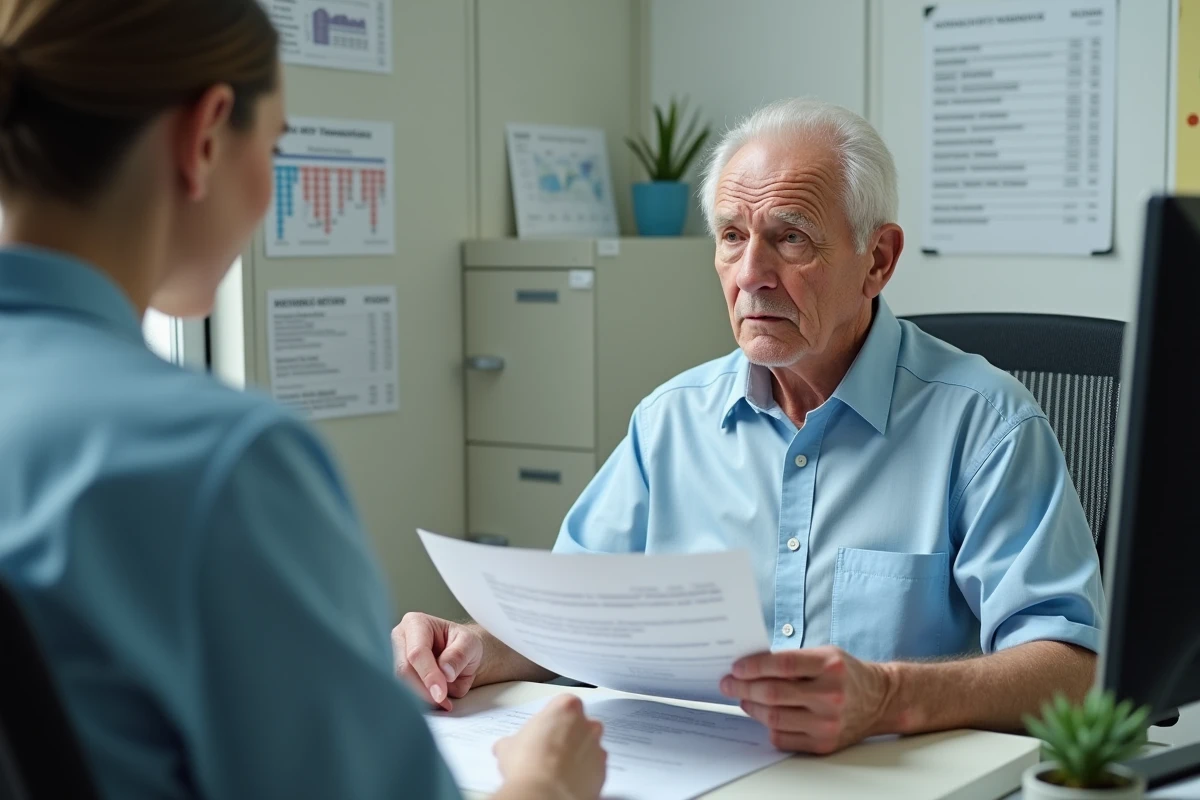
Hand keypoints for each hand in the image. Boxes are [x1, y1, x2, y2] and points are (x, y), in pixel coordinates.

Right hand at [392, 612, 483, 709]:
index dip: (428, 675)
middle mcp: (399, 639)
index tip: (440, 693)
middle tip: (443, 701)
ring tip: (443, 702)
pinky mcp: (395, 676)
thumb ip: (459, 655)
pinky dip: (420, 703)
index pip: (416, 652)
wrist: (461, 655)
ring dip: (422, 698)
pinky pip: (403, 694)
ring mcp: (394, 658)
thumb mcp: (470, 644)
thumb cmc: (463, 644)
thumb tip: (445, 672)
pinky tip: (435, 704)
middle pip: (403, 670)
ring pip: (400, 685)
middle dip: (423, 690)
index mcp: (416, 623)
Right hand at [494, 694, 606, 799]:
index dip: (551, 720)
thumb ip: (513, 741)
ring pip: (588, 749)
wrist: (543, 795)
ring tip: (554, 772)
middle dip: (567, 736)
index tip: (543, 731)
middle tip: (547, 751)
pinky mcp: (603, 773)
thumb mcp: (508, 746)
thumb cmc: (528, 765)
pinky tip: (564, 783)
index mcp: (567, 707)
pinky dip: (582, 776)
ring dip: (576, 757)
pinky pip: (593, 771)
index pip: (563, 705)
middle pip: (580, 725)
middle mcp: (589, 725)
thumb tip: (506, 748)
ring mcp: (598, 749)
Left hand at [719, 645, 896, 753]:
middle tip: (728, 683)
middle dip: (744, 687)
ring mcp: (828, 722)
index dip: (754, 666)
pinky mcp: (824, 743)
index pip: (783, 665)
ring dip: (751, 706)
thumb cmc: (846, 673)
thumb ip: (792, 659)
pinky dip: (768, 726)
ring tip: (743, 697)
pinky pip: (783, 738)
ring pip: (775, 717)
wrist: (880, 700)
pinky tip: (763, 714)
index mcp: (830, 666)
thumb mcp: (825, 654)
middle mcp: (831, 695)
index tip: (736, 667)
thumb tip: (750, 665)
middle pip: (774, 693)